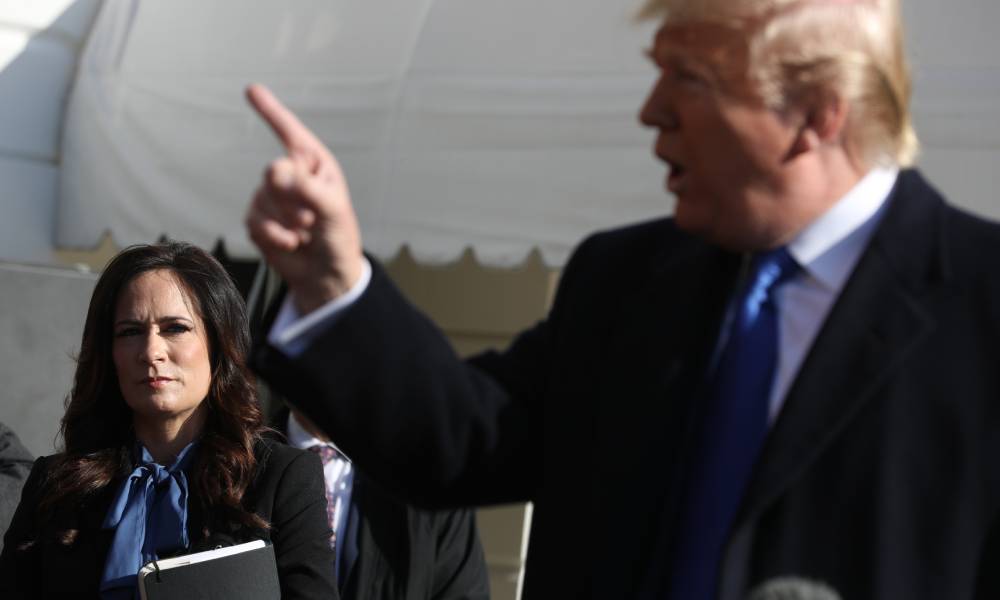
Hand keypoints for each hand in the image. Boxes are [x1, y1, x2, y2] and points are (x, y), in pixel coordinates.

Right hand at [245, 83, 364, 314]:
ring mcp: (272, 197)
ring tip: (305, 234)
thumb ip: (306, 189)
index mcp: (314, 164)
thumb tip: (273, 170)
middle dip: (292, 202)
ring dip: (285, 223)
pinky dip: (273, 236)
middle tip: (312, 221)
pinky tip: (291, 245)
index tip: (251, 89)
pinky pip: (253, 221)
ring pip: (262, 200)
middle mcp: (292, 175)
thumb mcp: (332, 211)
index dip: (270, 111)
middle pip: (273, 174)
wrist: (326, 275)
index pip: (290, 132)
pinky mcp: (259, 220)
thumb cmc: (338, 237)